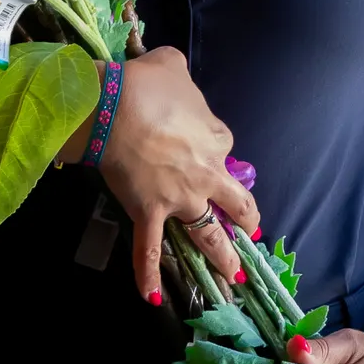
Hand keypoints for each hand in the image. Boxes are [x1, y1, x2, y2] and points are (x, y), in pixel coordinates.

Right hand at [98, 46, 256, 302]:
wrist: (112, 108)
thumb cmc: (145, 85)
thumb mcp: (172, 65)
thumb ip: (179, 73)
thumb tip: (170, 71)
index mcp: (215, 139)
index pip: (223, 145)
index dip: (213, 144)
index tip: (200, 141)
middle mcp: (205, 175)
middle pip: (236, 201)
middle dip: (246, 216)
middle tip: (252, 228)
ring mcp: (178, 199)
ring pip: (207, 233)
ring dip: (221, 255)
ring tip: (233, 275)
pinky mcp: (148, 213)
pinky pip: (148, 249)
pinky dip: (146, 274)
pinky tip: (151, 298)